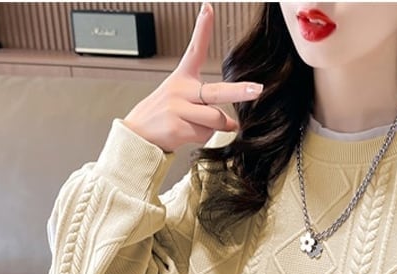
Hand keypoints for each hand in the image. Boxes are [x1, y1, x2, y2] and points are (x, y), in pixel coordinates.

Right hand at [123, 3, 262, 152]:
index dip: (203, 29)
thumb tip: (234, 123)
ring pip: (214, 119)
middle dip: (239, 92)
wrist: (139, 134)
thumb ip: (210, 107)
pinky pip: (204, 134)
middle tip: (257, 90)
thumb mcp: (183, 99)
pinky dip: (203, 137)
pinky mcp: (177, 126)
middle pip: (215, 91)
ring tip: (202, 125)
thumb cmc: (166, 114)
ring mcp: (178, 108)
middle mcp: (180, 90)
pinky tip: (189, 133)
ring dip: (217, 127)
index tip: (209, 9)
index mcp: (183, 77)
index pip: (195, 49)